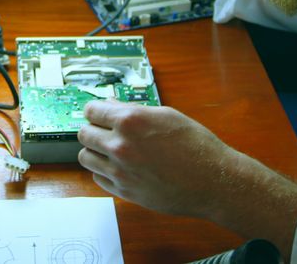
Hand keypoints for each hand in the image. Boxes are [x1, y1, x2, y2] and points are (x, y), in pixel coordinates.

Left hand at [77, 100, 238, 217]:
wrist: (213, 181)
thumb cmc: (196, 146)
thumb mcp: (167, 115)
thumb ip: (133, 109)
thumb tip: (111, 105)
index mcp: (131, 121)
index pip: (91, 110)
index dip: (95, 110)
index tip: (98, 113)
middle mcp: (120, 145)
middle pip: (83, 133)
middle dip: (93, 129)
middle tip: (104, 130)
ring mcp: (120, 171)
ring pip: (85, 157)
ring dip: (95, 151)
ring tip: (110, 150)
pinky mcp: (124, 191)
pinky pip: (98, 178)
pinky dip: (104, 171)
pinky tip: (119, 167)